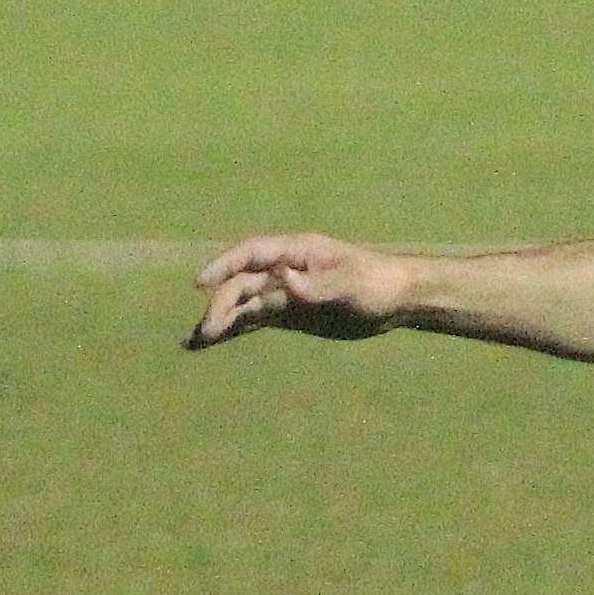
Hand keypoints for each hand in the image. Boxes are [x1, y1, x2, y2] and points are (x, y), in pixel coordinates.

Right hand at [186, 233, 410, 349]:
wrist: (399, 301)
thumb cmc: (378, 282)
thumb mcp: (351, 283)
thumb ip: (317, 283)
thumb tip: (282, 277)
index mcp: (297, 252)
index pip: (251, 254)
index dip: (224, 265)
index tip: (201, 282)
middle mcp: (283, 270)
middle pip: (243, 283)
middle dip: (222, 304)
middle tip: (208, 330)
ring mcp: (284, 293)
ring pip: (244, 304)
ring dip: (220, 319)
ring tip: (194, 340)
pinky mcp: (289, 314)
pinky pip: (256, 320)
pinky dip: (235, 329)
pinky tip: (213, 342)